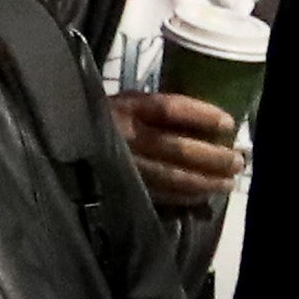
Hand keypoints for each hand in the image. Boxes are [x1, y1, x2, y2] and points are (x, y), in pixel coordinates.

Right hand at [110, 89, 248, 212]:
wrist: (60, 144)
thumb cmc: (102, 119)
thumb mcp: (124, 102)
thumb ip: (154, 108)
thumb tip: (206, 121)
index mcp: (126, 108)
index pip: (169, 109)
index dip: (201, 115)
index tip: (228, 122)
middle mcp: (125, 137)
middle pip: (177, 147)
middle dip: (212, 156)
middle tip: (238, 160)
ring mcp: (123, 166)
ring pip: (172, 176)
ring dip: (205, 181)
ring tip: (228, 182)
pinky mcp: (122, 188)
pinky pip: (159, 194)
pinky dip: (185, 196)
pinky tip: (203, 196)